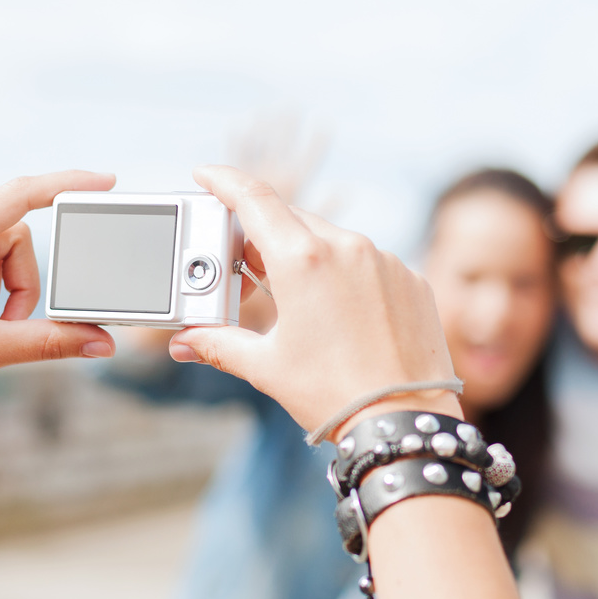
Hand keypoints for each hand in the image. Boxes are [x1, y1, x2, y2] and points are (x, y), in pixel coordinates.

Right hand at [171, 166, 458, 440]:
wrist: (404, 424)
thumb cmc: (334, 395)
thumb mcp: (266, 367)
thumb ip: (219, 344)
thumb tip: (185, 341)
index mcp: (304, 260)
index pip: (255, 199)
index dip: (225, 181)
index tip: (207, 174)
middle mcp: (348, 248)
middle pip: (293, 221)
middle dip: (264, 238)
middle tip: (244, 268)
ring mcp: (385, 261)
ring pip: (334, 242)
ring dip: (308, 259)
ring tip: (296, 302)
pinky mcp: (412, 280)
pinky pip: (370, 264)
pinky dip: (347, 277)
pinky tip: (341, 316)